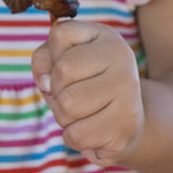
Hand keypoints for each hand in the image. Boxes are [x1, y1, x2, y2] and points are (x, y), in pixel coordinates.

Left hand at [33, 21, 143, 167]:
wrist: (126, 121)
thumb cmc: (86, 86)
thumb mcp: (63, 61)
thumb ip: (45, 59)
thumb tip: (45, 82)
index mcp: (107, 37)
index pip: (59, 35)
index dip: (52, 55)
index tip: (70, 66)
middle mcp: (123, 60)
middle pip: (62, 72)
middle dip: (56, 90)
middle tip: (73, 96)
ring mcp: (128, 94)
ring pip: (67, 107)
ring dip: (63, 116)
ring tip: (80, 114)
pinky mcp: (125, 128)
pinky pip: (76, 135)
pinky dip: (73, 137)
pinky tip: (90, 130)